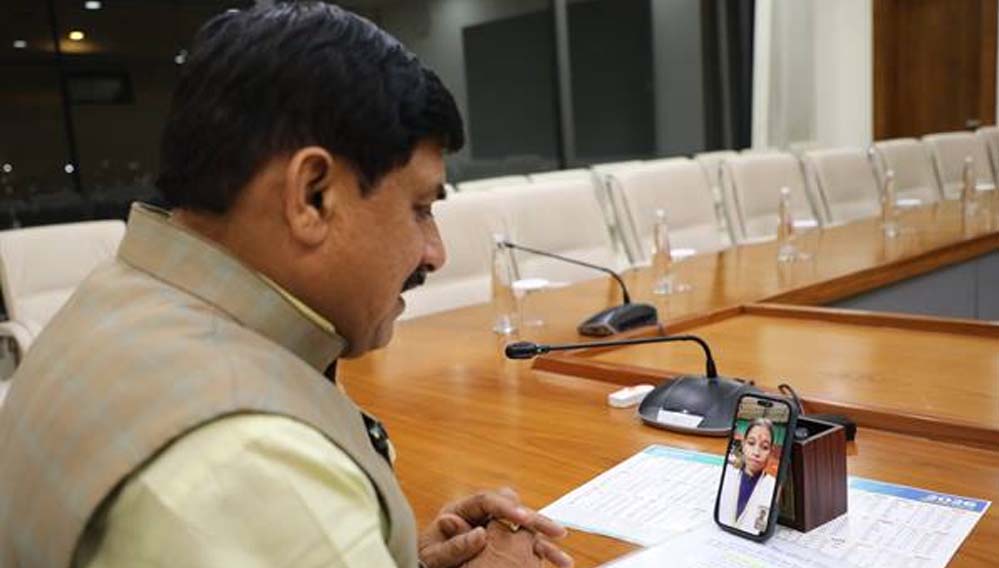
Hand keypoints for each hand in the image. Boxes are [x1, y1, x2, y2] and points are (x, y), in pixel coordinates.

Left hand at [426, 487, 571, 566]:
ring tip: (564, 558)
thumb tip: (480, 534)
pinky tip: (557, 564)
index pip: (487, 501)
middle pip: (514, 511)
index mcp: (461, 510)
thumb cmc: (426, 561)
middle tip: (557, 531)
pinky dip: (540, 555)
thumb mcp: (434, 556)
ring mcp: (493, 530)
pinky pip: (524, 547)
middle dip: (537, 520)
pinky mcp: (501, 546)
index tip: (522, 517)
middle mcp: (481, 517)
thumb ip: (454, 545)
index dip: (507, 508)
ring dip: (544, 543)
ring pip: (524, 531)